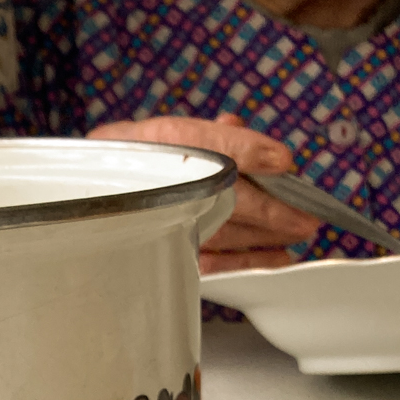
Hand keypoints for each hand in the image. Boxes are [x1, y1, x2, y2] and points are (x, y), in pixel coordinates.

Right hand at [87, 112, 318, 271]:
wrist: (90, 199)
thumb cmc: (139, 165)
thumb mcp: (171, 137)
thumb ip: (215, 136)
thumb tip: (255, 141)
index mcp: (150, 141)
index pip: (199, 139)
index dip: (243, 149)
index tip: (283, 161)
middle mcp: (151, 180)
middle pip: (220, 192)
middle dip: (272, 206)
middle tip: (308, 212)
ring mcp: (158, 220)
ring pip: (223, 229)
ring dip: (269, 234)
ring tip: (299, 232)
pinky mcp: (168, 253)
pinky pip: (213, 262)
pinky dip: (250, 260)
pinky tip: (277, 257)